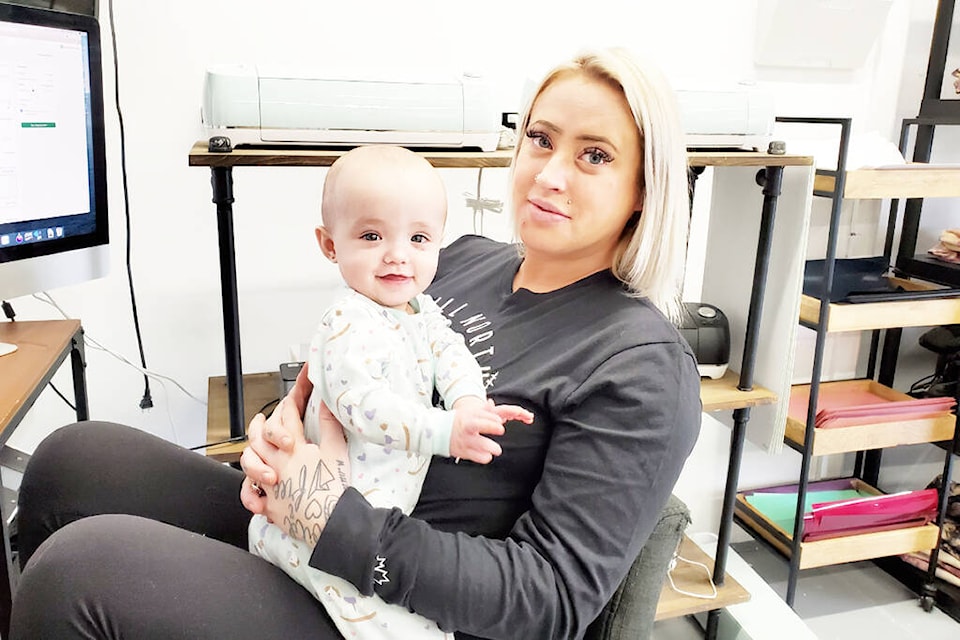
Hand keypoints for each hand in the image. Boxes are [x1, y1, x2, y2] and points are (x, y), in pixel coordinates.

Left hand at [240, 395, 349, 544]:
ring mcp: (271, 486)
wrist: (332, 520)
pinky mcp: (270, 506)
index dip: (289, 404)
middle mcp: (277, 465)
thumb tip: (326, 402)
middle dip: (259, 425)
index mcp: (295, 449)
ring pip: (249, 463)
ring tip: (252, 447)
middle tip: (261, 418)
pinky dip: (249, 491)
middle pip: (259, 438)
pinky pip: (251, 497)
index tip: (291, 399)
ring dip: (250, 453)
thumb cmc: (334, 488)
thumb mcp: (336, 450)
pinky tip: (255, 486)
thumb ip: (329, 424)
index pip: (287, 419)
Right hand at [449, 397, 532, 463]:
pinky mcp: (464, 451)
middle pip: (478, 425)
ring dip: (490, 447)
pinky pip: (476, 456)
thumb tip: (492, 404)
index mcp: (470, 416)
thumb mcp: (472, 412)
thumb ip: (486, 410)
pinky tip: (487, 455)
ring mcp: (465, 439)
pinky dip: (483, 457)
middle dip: (491, 426)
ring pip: (479, 443)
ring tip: (497, 449)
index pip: (482, 414)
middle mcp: (467, 427)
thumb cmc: (460, 422)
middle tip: (501, 430)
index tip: (500, 421)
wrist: (440, 431)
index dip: (493, 417)